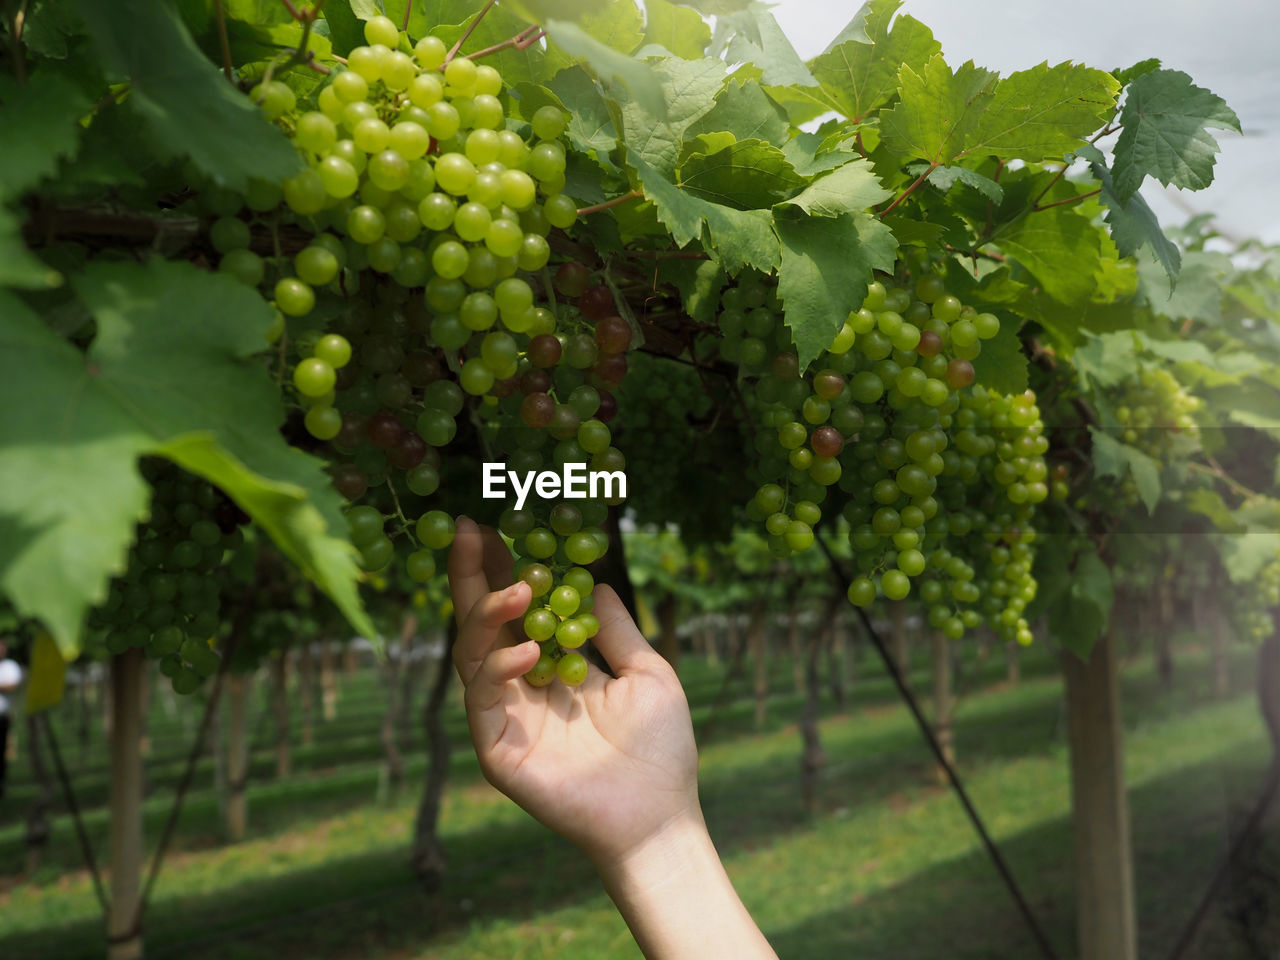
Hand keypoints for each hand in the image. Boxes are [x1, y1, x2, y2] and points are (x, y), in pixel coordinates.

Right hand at [447, 517, 700, 864]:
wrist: (658, 815)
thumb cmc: (661, 749)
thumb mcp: (648, 672)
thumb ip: (615, 630)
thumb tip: (596, 582)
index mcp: (553, 667)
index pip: (517, 610)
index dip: (503, 568)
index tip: (497, 526)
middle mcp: (521, 687)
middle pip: (482, 622)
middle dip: (472, 576)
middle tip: (469, 530)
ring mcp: (505, 718)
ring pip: (473, 654)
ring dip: (489, 614)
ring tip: (519, 588)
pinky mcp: (497, 750)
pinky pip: (484, 699)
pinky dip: (500, 669)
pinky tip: (528, 652)